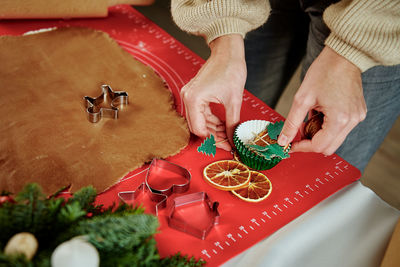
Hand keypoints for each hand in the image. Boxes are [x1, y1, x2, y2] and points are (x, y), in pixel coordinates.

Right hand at [180, 34, 246, 150]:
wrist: (228, 51)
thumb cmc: (230, 69)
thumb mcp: (234, 100)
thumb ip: (232, 123)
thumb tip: (233, 139)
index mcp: (194, 99)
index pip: (199, 129)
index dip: (213, 140)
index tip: (226, 146)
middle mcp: (187, 98)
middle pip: (197, 126)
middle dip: (213, 136)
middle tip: (227, 143)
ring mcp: (190, 95)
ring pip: (199, 120)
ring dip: (212, 129)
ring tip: (227, 135)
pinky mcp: (195, 93)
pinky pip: (201, 112)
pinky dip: (211, 120)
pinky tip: (222, 125)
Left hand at [278, 46, 366, 154]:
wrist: (343, 55)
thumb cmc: (324, 72)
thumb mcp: (302, 99)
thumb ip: (292, 123)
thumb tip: (283, 140)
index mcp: (340, 119)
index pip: (319, 146)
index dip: (302, 147)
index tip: (291, 145)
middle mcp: (352, 121)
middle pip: (328, 147)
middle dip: (311, 142)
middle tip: (299, 130)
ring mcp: (357, 117)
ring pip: (334, 139)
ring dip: (319, 133)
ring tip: (310, 115)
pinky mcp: (358, 112)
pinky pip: (341, 129)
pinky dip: (327, 126)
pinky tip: (320, 111)